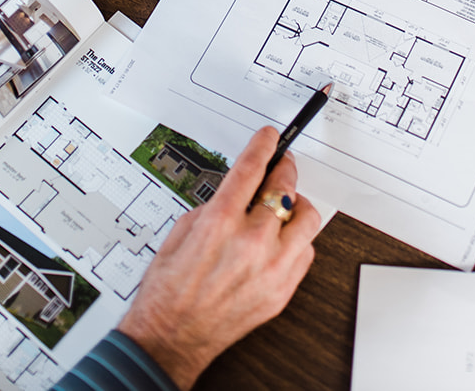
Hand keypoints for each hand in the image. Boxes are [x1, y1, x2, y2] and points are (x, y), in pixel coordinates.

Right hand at [117, 128, 321, 389]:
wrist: (172, 337)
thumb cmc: (168, 291)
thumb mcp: (180, 233)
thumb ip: (214, 208)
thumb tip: (238, 193)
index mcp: (220, 223)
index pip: (252, 170)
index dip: (264, 147)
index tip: (270, 138)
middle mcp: (250, 243)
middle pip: (284, 189)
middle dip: (283, 171)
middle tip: (280, 166)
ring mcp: (271, 269)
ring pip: (306, 219)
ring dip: (295, 206)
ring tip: (284, 208)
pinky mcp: (282, 291)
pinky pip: (306, 253)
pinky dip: (297, 242)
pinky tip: (281, 242)